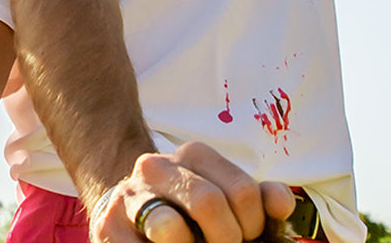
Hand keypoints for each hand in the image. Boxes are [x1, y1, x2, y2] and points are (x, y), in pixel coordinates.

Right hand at [90, 142, 295, 242]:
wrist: (127, 212)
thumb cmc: (190, 214)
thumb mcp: (227, 202)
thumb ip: (258, 201)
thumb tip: (282, 203)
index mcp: (194, 155)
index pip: (243, 192)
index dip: (254, 226)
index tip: (246, 236)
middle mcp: (157, 167)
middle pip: (208, 203)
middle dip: (226, 239)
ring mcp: (130, 196)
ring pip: (170, 227)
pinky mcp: (108, 226)